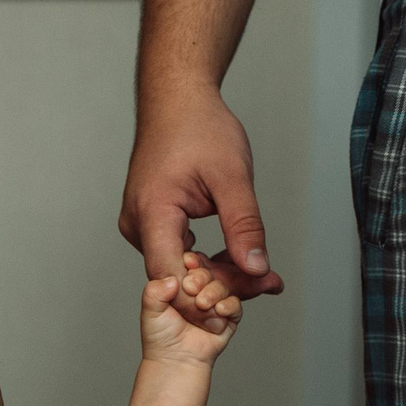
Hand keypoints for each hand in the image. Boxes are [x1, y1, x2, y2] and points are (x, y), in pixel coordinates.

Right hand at [120, 88, 284, 311]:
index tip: (240, 305)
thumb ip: (244, 226)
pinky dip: (205, 259)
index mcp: (152, 213)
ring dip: (216, 274)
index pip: (170, 277)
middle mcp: (137, 225)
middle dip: (222, 286)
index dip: (202, 298)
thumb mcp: (232, 176)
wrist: (177, 100)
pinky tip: (235, 259)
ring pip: (178, 268)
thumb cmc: (200, 128)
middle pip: (177, 277)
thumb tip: (257, 269)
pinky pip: (176, 252)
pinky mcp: (149, 224)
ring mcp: (139, 226)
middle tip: (268, 285)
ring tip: (259, 274)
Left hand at [140, 250, 241, 364]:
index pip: (191, 263)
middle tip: (191, 288)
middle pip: (208, 272)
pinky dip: (228, 305)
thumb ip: (155, 290)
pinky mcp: (228, 318)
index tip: (187, 265)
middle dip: (201, 277)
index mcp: (181, 283)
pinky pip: (235, 305)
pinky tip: (218, 310)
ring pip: (222, 286)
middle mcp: (199, 291)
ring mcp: (215, 303)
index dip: (191, 261)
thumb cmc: (161, 337)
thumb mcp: (150, 309)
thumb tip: (172, 278)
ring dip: (213, 292)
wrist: (175, 361)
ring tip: (202, 304)